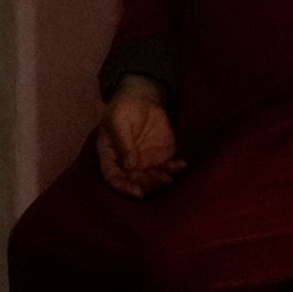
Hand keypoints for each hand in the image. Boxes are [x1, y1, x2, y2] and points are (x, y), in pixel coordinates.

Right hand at [94, 75, 186, 196]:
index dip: (123, 187)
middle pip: (134, 181)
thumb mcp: (118, 120)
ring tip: (170, 175)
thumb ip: (123, 142)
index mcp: (110, 156)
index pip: (112, 177)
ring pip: (151, 179)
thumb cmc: (124, 108)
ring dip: (161, 180)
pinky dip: (175, 170)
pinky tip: (182, 165)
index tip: (137, 192)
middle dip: (147, 184)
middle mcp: (126, 165)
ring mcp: (143, 163)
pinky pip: (167, 169)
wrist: (142, 99)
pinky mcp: (160, 158)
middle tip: (161, 179)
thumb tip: (130, 166)